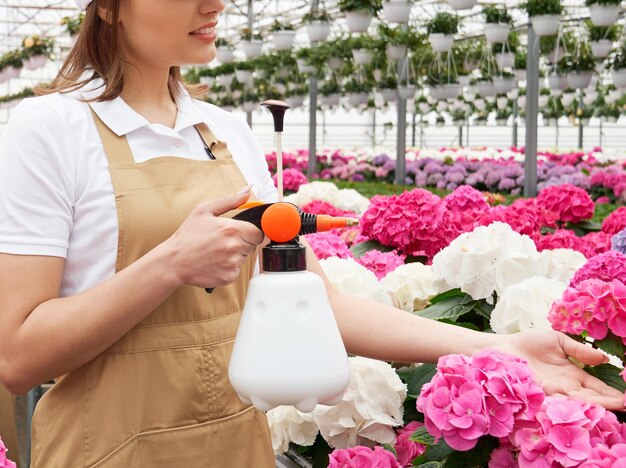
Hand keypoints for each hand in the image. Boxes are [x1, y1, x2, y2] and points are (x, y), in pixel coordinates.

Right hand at [162, 185, 264, 288]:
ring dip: (236, 254)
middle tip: (223, 241)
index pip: (258, 232)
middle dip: (243, 242)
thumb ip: (229, 200)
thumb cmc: (188, 236)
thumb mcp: (204, 210)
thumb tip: (247, 191)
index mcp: (232, 229)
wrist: (174, 261)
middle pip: (253, 245)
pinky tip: (215, 262)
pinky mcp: (229, 276)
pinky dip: (229, 267)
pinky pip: (237, 270)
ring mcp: (232, 263)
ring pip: (245, 257)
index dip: (250, 231)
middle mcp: (235, 247)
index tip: (240, 231)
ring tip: (217, 251)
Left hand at [495, 329, 625, 409]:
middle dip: (610, 403)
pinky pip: (558, 402)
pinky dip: (571, 405)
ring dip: (596, 406)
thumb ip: (580, 350)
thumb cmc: (529, 343)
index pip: (597, 387)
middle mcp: (565, 387)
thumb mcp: (559, 341)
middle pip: (592, 399)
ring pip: (578, 403)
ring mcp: (553, 393)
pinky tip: (586, 405)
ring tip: (615, 407)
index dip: (612, 393)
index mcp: (573, 375)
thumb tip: (605, 358)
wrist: (503, 348)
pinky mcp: (540, 394)